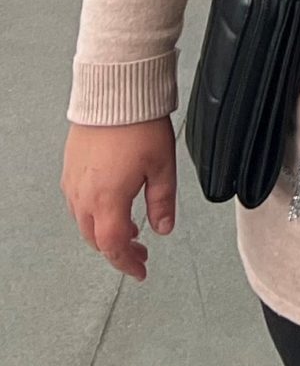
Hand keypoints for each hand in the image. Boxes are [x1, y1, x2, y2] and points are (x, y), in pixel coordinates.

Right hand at [63, 119, 176, 280]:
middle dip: (118, 250)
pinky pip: (79, 205)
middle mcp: (84, 196)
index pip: (113, 246)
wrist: (114, 95)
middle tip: (140, 252)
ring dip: (106, 233)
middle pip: (96, 239)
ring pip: (85, 223)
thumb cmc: (138, 125)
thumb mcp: (163, 166)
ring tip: (131, 230)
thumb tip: (163, 228)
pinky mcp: (70, 171)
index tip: (140, 270)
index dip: (127, 263)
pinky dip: (96, 215)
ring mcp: (73, 184)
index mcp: (107, 199)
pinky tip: (114, 207)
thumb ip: (163, 202)